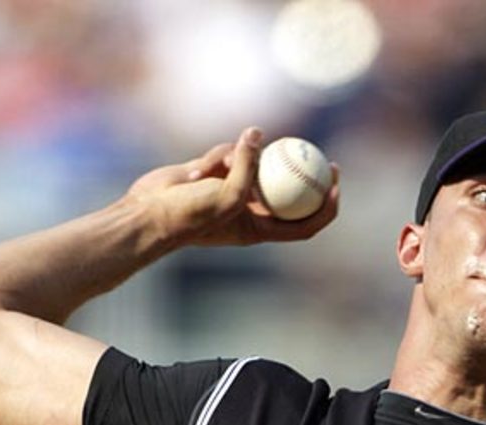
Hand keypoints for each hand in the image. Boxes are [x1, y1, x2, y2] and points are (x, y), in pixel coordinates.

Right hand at [124, 127, 339, 248]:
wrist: (150, 213)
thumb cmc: (191, 215)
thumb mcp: (227, 193)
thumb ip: (247, 166)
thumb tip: (258, 133)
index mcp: (260, 230)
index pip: (304, 224)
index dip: (325, 207)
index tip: (335, 185)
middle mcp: (249, 211)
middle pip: (288, 192)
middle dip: (307, 174)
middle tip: (322, 154)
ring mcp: (232, 190)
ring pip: (254, 163)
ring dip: (241, 158)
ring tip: (220, 165)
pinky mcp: (215, 173)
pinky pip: (228, 153)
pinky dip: (216, 156)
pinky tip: (195, 172)